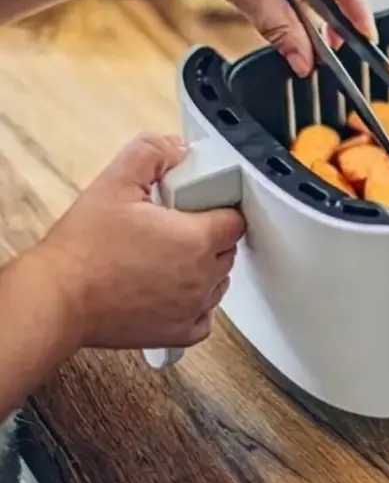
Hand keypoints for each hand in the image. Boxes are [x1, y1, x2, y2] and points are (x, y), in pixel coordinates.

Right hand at [33, 133, 244, 350]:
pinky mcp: (180, 334)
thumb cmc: (84, 248)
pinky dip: (193, 303)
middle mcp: (203, 277)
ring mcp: (193, 308)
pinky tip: (167, 288)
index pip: (235, 219)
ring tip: (164, 258)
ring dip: (202, 268)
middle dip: (207, 235)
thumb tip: (178, 148)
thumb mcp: (114, 181)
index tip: (196, 206)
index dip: (218, 208)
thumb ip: (151, 153)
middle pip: (227, 249)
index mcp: (196, 239)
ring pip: (218, 281)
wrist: (58, 298)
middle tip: (171, 228)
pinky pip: (204, 315)